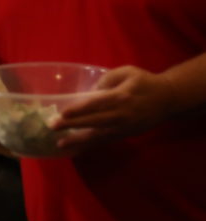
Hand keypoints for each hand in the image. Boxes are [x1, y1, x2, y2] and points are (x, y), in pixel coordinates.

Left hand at [52, 65, 174, 148]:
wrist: (168, 99)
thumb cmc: (144, 82)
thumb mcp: (127, 72)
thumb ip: (107, 79)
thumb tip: (89, 93)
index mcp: (121, 96)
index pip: (96, 104)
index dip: (79, 109)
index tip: (63, 113)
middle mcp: (121, 114)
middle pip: (93, 121)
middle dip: (72, 125)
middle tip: (52, 127)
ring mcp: (123, 127)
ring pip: (98, 135)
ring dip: (78, 140)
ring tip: (60, 144)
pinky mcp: (124, 135)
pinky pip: (104, 141)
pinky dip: (89, 145)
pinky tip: (75, 149)